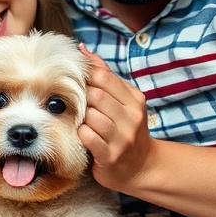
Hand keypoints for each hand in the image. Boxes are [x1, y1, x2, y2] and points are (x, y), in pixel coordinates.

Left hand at [77, 45, 155, 193]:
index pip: (104, 77)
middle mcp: (132, 117)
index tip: (76, 85)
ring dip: (81, 118)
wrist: (141, 167)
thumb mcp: (122, 101)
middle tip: (74, 105)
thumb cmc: (125, 130)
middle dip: (81, 98)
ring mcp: (123, 137)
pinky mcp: (111, 155)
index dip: (86, 78)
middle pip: (96, 95)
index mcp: (135, 99)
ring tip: (79, 121)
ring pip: (91, 115)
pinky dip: (81, 134)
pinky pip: (88, 137)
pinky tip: (81, 136)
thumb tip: (82, 49)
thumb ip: (104, 75)